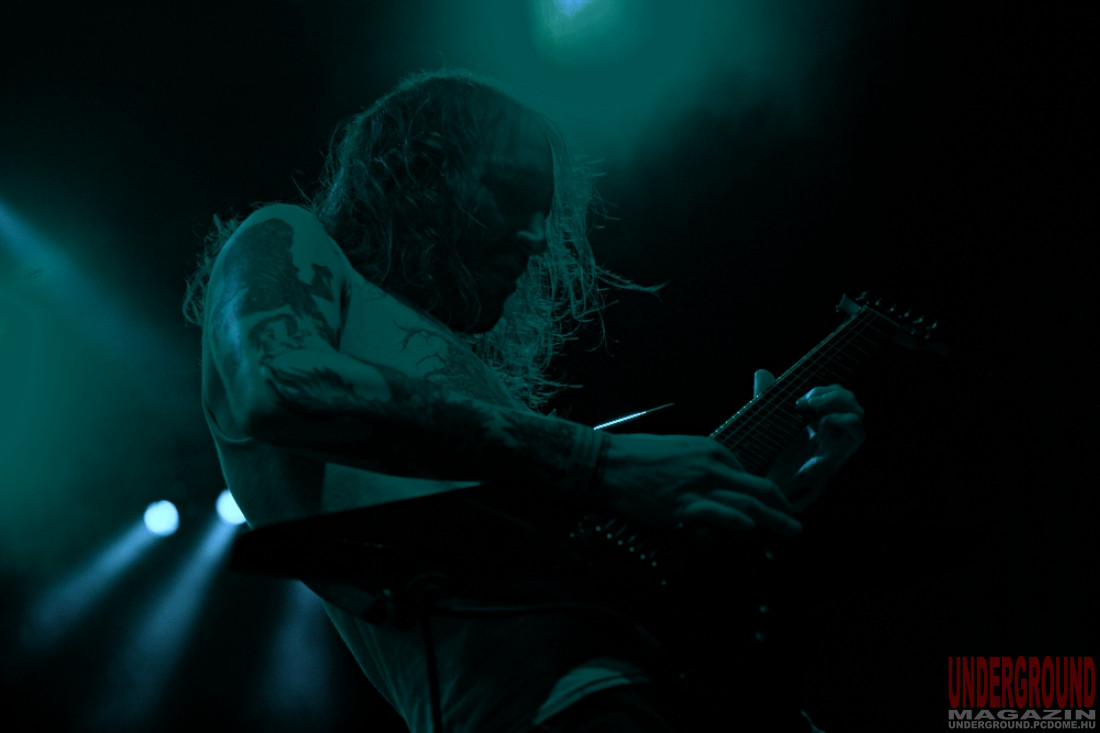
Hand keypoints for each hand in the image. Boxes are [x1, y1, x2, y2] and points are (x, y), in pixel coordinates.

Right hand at [598, 433, 802, 536]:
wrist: (608, 462)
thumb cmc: (637, 454)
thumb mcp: (678, 448)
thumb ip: (702, 464)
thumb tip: (719, 482)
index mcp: (711, 449)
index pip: (746, 474)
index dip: (761, 494)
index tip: (770, 506)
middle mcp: (711, 466)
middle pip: (758, 488)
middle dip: (783, 507)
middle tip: (796, 520)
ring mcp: (698, 487)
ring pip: (747, 503)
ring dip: (774, 519)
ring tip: (790, 530)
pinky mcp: (682, 506)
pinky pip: (717, 514)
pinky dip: (737, 521)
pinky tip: (751, 529)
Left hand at [754, 369, 865, 510]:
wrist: (758, 491)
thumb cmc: (762, 458)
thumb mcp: (763, 423)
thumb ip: (764, 398)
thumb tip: (762, 371)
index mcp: (814, 423)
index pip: (835, 396)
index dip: (826, 389)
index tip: (801, 396)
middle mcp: (828, 434)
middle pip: (850, 402)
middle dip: (833, 392)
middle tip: (806, 400)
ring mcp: (833, 447)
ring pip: (857, 415)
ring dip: (840, 403)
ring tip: (813, 406)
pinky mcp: (834, 460)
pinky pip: (857, 435)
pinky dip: (845, 421)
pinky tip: (823, 423)